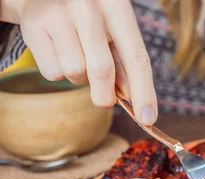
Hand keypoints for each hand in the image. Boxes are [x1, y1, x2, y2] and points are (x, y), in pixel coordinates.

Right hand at [4, 0, 157, 124]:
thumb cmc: (91, 19)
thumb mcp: (114, 31)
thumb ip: (125, 63)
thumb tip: (133, 100)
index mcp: (117, 7)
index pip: (136, 57)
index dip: (144, 92)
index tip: (147, 118)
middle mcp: (88, 7)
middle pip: (101, 69)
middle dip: (105, 95)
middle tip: (105, 101)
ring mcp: (58, 14)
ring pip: (75, 72)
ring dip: (79, 78)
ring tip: (78, 58)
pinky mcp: (33, 25)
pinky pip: (52, 72)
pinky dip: (58, 72)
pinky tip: (58, 51)